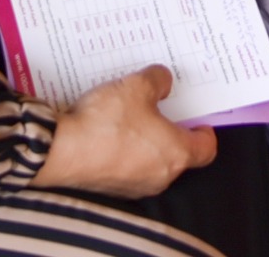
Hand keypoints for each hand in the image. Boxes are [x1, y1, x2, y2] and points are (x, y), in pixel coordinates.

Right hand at [33, 66, 216, 197]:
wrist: (63, 152)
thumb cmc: (107, 122)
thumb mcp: (137, 86)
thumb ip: (158, 80)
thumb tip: (164, 82)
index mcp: (176, 154)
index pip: (205, 150)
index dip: (204, 132)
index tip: (198, 119)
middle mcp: (160, 176)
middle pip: (177, 154)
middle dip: (170, 131)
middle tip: (160, 106)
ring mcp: (135, 186)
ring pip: (151, 161)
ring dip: (145, 140)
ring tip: (130, 112)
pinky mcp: (112, 187)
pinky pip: (127, 167)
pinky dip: (124, 150)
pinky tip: (108, 128)